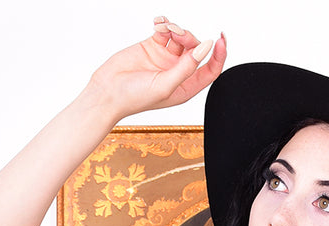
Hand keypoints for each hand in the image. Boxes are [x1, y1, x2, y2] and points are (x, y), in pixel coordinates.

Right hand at [88, 19, 226, 121]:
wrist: (107, 92)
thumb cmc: (134, 98)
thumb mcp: (166, 85)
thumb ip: (188, 66)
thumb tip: (206, 47)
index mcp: (186, 88)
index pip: (210, 70)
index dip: (219, 55)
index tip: (220, 39)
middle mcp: (178, 73)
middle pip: (196, 49)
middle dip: (189, 38)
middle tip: (177, 35)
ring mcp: (166, 59)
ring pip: (181, 37)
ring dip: (176, 29)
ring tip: (164, 28)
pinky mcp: (153, 47)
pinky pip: (165, 31)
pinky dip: (164, 24)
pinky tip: (158, 24)